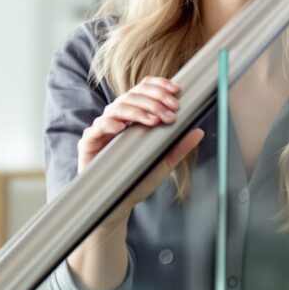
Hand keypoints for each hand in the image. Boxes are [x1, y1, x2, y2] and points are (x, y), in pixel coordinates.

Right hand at [78, 77, 204, 216]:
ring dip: (138, 111)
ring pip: (117, 108)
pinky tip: (122, 127)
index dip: (158, 86)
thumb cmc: (137, 178)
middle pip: (132, 96)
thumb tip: (199, 131)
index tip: (177, 91)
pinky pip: (97, 128)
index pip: (143, 90)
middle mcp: (116, 118)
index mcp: (132, 116)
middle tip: (171, 111)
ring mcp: (102, 129)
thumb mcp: (163, 161)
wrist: (117, 203)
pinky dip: (110, 124)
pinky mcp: (89, 143)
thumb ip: (179, 146)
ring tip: (154, 120)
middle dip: (154, 100)